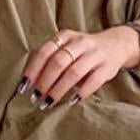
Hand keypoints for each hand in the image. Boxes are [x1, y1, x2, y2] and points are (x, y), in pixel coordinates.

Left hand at [15, 26, 139, 108]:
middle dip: (45, 82)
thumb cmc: (82, 51)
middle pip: (58, 63)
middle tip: (37, 98)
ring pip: (74, 73)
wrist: (115, 45)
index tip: (24, 87)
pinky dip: (81, 92)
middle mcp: (79, 42)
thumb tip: (28, 83)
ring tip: (49, 102)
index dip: (32, 71)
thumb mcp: (65, 48)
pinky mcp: (107, 66)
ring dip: (59, 90)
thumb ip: (49, 59)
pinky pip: (93, 81)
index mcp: (64, 37)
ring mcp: (95, 53)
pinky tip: (72, 102)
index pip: (44, 53)